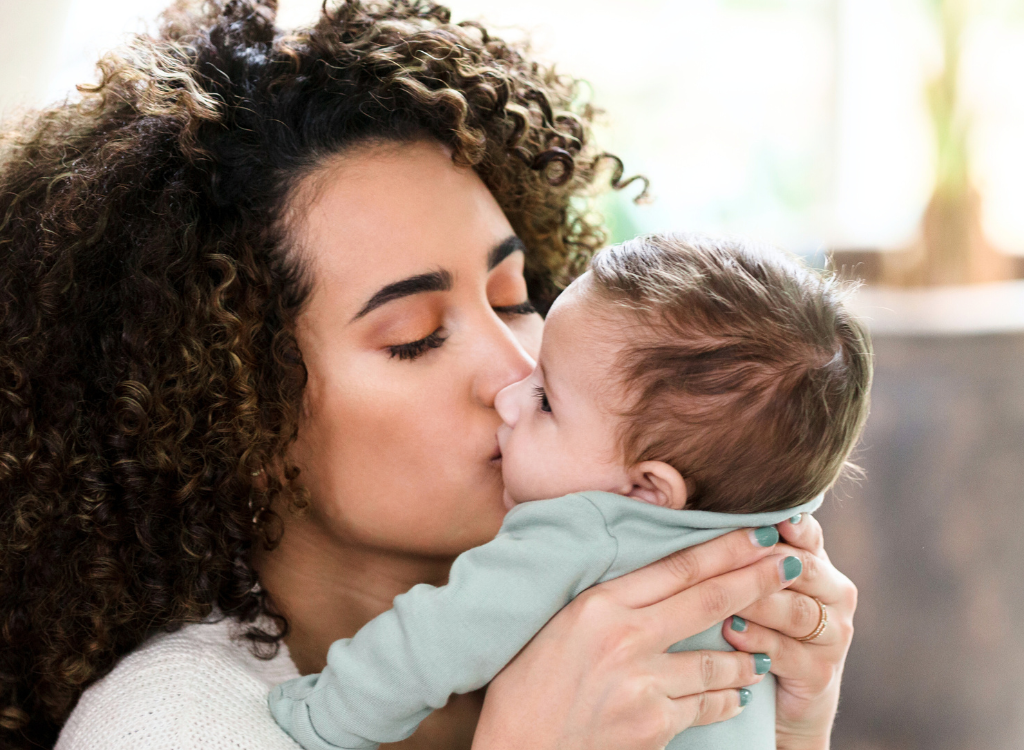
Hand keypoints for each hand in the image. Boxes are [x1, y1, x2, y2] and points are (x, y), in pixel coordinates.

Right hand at [472, 527, 801, 749]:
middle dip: (758, 578)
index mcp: (599, 604)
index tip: (760, 530)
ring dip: (749, 654)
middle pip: (709, 600)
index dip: (726, 547)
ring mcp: (643, 683)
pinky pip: (707, 705)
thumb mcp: (559, 623)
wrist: (516, 749)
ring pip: (718, 659)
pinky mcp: (654, 724)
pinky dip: (727, 698)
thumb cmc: (526, 683)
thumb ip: (606, 598)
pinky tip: (738, 695)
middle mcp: (626, 637)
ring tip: (765, 652)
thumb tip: (652, 572)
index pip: (678, 566)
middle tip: (792, 562)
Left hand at [723, 514, 856, 749]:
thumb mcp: (754, 585)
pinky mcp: (821, 673)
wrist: (777, 696)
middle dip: (765, 563)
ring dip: (758, 602)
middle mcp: (836, 595)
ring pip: (797, 611)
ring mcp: (833, 636)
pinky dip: (757, 640)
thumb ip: (745, 552)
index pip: (810, 536)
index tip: (775, 517)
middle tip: (733, 555)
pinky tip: (731, 632)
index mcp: (820, 565)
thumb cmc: (757, 625)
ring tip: (725, 597)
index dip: (795, 525)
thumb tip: (701, 508)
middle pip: (804, 570)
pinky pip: (787, 651)